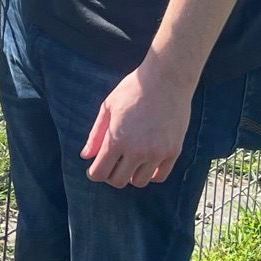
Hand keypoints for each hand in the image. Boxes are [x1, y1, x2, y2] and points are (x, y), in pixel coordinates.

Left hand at [81, 65, 193, 188]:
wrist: (167, 78)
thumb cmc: (133, 89)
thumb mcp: (108, 108)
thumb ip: (96, 135)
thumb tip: (86, 156)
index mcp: (117, 140)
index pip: (100, 173)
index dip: (94, 173)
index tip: (94, 169)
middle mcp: (137, 151)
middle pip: (118, 181)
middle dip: (111, 175)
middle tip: (112, 164)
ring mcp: (157, 152)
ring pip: (139, 182)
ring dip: (131, 175)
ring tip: (130, 161)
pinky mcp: (174, 151)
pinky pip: (159, 176)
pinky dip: (151, 173)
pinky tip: (146, 162)